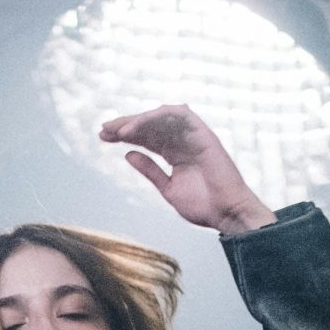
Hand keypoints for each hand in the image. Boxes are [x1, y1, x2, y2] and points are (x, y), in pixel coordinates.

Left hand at [98, 106, 275, 234]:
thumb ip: (150, 170)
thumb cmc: (203, 206)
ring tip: (118, 130)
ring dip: (139, 120)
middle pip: (150, 125)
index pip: (146, 138)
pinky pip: (179, 115)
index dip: (124, 135)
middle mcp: (183, 141)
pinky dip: (157, 117)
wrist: (226, 214)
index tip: (102, 136)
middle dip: (126, 125)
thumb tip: (129, 154)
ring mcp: (193, 136)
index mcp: (175, 154)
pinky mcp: (202, 133)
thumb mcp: (168, 188)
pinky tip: (137, 127)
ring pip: (161, 117)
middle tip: (104, 129)